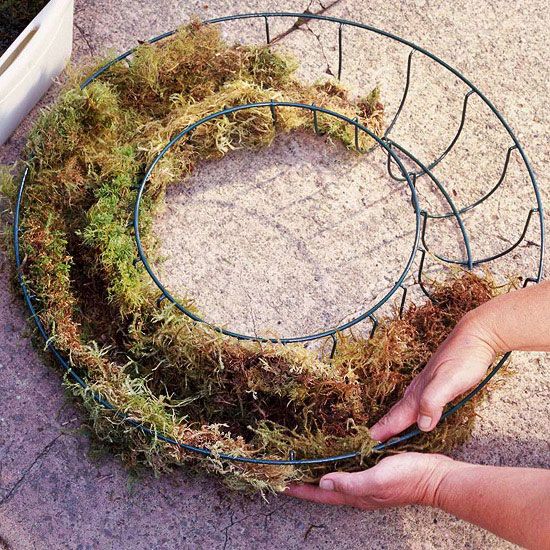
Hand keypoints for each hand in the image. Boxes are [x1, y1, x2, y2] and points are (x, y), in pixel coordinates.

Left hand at [285, 452, 455, 508]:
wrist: (436, 476)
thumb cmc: (408, 478)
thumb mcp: (377, 479)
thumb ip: (350, 482)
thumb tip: (322, 483)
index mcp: (357, 495)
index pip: (321, 495)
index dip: (301, 490)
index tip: (282, 484)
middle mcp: (359, 491)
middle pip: (325, 489)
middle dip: (306, 483)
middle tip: (288, 473)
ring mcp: (368, 483)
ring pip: (337, 479)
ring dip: (320, 473)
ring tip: (306, 464)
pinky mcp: (376, 472)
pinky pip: (350, 470)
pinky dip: (338, 464)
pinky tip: (337, 455)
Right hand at [370, 312, 497, 440]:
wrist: (476, 336)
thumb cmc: (464, 357)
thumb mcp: (449, 382)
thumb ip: (433, 401)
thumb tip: (422, 425)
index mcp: (420, 391)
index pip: (399, 414)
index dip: (386, 428)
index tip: (372, 439)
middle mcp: (420, 387)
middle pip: (399, 410)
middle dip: (386, 424)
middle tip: (375, 436)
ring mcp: (428, 383)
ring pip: (408, 405)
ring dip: (397, 417)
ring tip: (390, 426)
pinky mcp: (438, 381)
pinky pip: (419, 400)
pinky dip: (412, 409)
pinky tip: (417, 410)